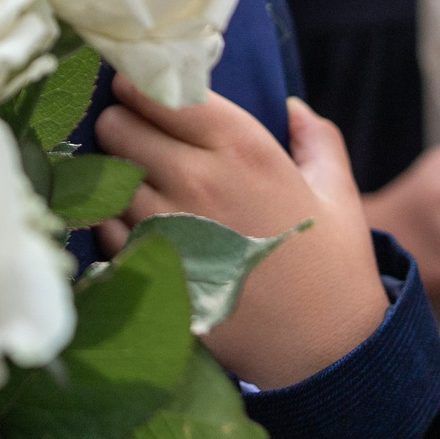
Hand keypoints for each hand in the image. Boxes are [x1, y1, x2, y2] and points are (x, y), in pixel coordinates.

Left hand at [94, 82, 387, 387]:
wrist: (322, 351)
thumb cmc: (332, 266)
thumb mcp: (338, 193)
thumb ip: (316, 139)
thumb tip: (292, 107)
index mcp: (242, 147)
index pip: (159, 92)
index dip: (139, 88)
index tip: (135, 91)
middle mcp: (197, 178)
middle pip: (117, 127)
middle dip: (119, 126)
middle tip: (131, 138)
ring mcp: (164, 224)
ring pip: (103, 175)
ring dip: (111, 175)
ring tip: (133, 184)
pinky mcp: (146, 267)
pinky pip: (102, 226)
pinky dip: (110, 221)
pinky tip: (135, 227)